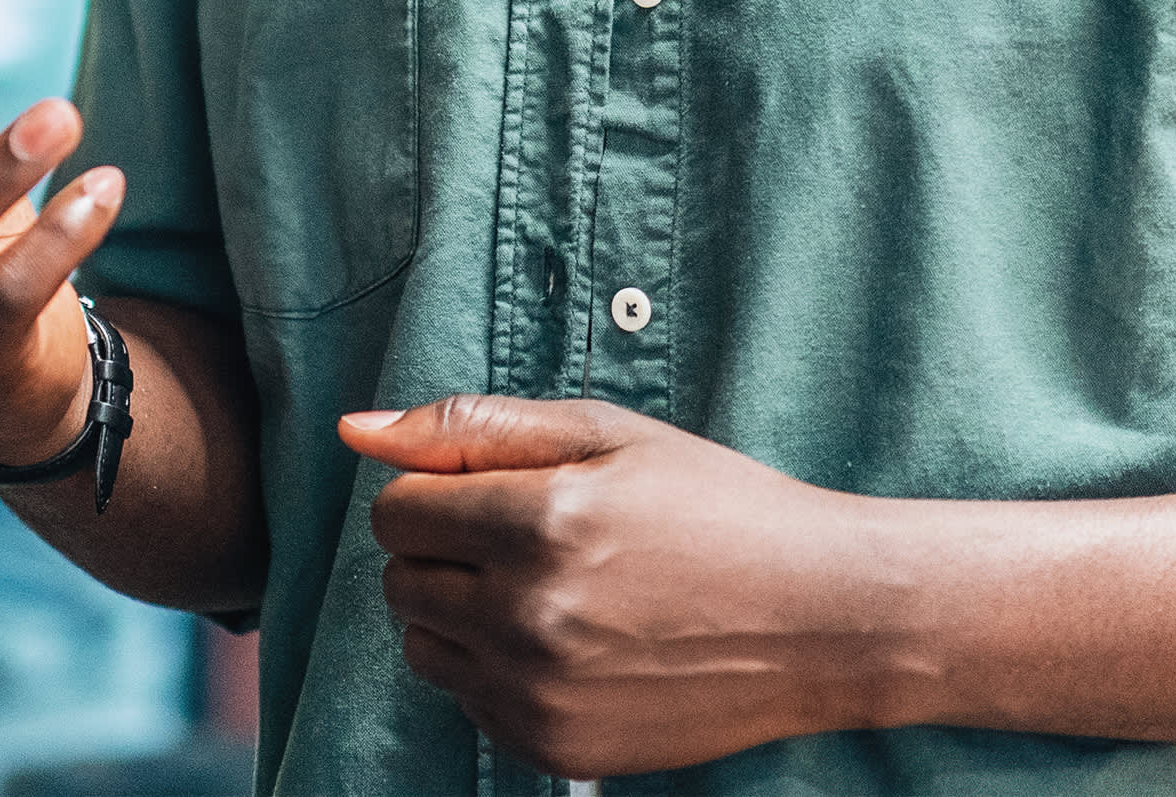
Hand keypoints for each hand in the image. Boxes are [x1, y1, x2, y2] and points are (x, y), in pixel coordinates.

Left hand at [342, 394, 893, 778]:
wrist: (822, 619)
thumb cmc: (717, 507)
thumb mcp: (606, 435)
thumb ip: (470, 427)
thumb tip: (353, 428)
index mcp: (539, 524)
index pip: (397, 510)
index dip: (437, 491)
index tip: (495, 492)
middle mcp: (529, 618)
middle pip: (402, 581)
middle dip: (445, 550)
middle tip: (527, 537)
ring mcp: (541, 695)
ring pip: (423, 646)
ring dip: (461, 613)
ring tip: (550, 589)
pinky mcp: (557, 749)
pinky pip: (470, 703)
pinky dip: (498, 670)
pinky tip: (573, 642)